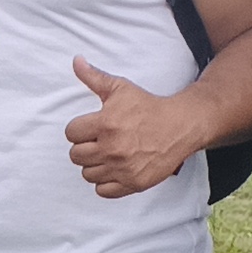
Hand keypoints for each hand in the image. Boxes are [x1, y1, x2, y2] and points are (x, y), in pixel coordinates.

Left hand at [63, 58, 208, 197]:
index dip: (79, 129)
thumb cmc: (149, 106)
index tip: (91, 128)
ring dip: (94, 165)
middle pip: (76, 156)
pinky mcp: (133, 183)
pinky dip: (105, 183)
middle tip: (99, 142)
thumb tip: (76, 61)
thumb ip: (94, 77)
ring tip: (107, 155)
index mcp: (106, 124)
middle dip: (84, 147)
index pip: (71, 133)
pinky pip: (103, 191)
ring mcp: (123, 168)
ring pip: (88, 174)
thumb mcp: (121, 88)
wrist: (181, 125)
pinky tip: (114, 170)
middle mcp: (112, 148)